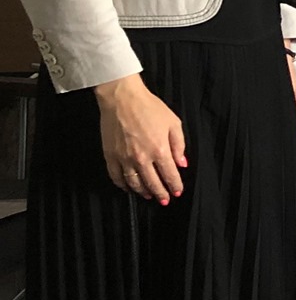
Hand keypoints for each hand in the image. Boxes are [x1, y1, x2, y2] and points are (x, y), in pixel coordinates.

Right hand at [95, 73, 185, 203]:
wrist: (122, 98)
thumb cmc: (149, 108)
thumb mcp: (173, 123)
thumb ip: (179, 145)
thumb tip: (182, 163)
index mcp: (159, 150)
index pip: (169, 175)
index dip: (174, 185)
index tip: (177, 192)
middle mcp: (142, 158)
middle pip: (152, 182)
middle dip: (160, 193)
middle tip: (164, 200)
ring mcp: (124, 158)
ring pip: (134, 183)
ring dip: (143, 192)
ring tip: (149, 196)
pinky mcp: (110, 155)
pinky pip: (116, 176)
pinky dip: (122, 185)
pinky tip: (128, 188)